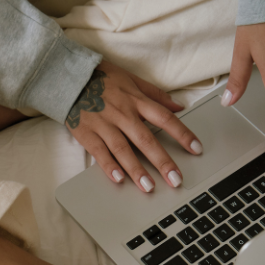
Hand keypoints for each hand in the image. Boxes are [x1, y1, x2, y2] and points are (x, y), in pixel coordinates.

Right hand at [65, 59, 202, 191]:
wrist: (68, 77)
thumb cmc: (102, 78)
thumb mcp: (132, 80)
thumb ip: (156, 95)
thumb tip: (179, 106)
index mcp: (136, 100)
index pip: (164, 118)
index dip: (182, 134)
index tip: (196, 149)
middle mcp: (122, 113)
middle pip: (146, 139)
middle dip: (162, 161)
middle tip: (176, 179)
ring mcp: (104, 125)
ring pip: (123, 149)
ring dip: (137, 170)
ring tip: (149, 187)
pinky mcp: (87, 133)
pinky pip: (99, 152)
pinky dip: (109, 166)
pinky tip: (118, 179)